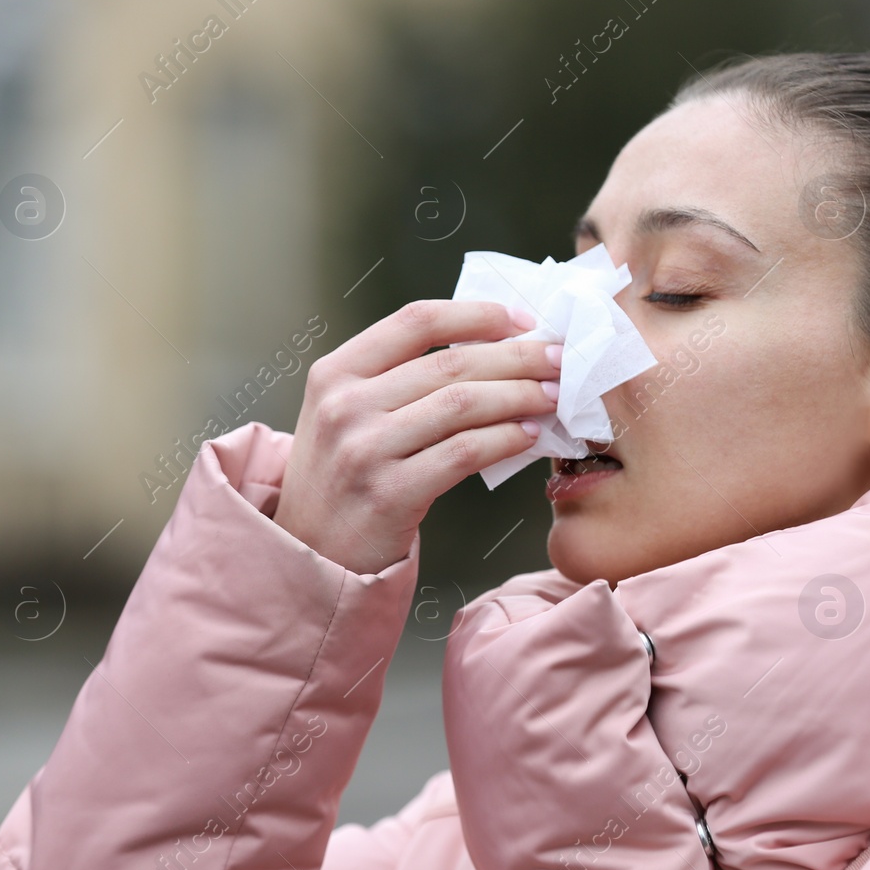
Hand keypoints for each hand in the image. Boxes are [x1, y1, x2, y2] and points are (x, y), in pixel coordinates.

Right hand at [272, 300, 560, 575]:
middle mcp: (346, 405)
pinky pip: (463, 453)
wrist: (311, 554)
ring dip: (519, 395)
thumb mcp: (348, 414)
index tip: (520, 320)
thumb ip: (399, 379)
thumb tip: (492, 348)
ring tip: (552, 396)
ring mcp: (365, 449)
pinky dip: (504, 439)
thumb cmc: (343, 478)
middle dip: (517, 356)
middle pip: (450, 363)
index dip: (476, 315)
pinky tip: (528, 435)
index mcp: (336, 372)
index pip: (417, 322)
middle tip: (559, 358)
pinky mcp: (389, 493)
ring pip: (462, 404)